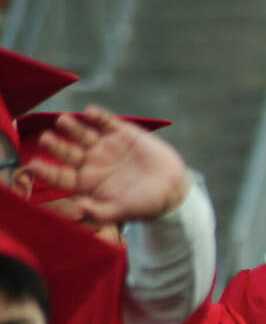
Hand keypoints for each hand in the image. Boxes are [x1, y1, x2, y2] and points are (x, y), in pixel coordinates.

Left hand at [27, 106, 189, 223]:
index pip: (60, 176)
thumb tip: (79, 205)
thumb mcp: (122, 211)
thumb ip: (100, 211)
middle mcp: (92, 162)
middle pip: (67, 151)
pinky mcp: (123, 133)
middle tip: (47, 138)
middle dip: (56, 145)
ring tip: (64, 121)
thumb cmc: (146, 204)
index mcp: (87, 182)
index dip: (46, 171)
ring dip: (71, 127)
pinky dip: (97, 115)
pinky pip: (106, 121)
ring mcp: (106, 146)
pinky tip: (89, 112)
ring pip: (82, 133)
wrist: (173, 189)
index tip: (33, 166)